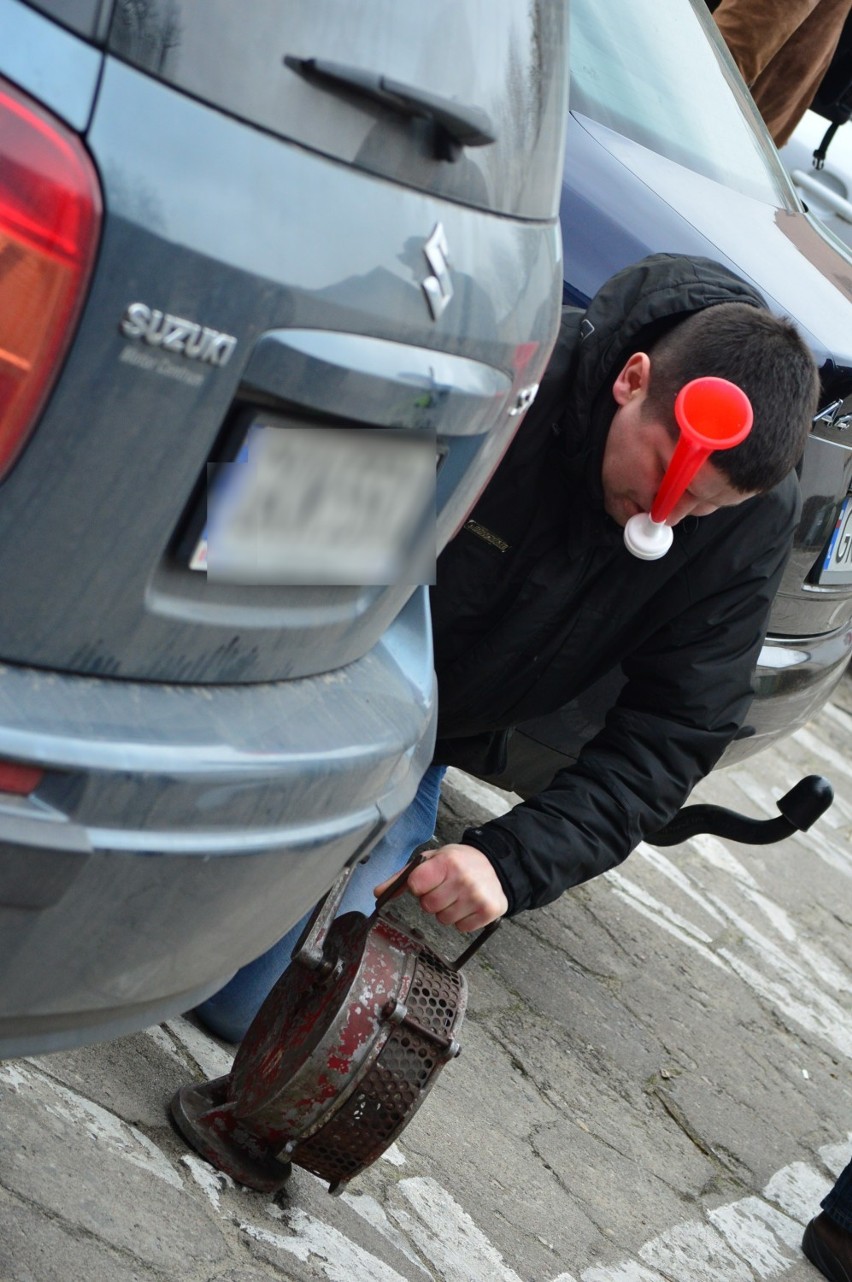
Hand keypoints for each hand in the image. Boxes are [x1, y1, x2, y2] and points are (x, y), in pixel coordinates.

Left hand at [374, 844, 507, 931]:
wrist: (495, 864)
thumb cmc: (458, 861)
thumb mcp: (431, 860)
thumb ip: (403, 877)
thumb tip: (377, 893)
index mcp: (447, 862)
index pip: (415, 885)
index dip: (418, 886)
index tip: (429, 880)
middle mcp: (463, 879)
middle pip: (428, 906)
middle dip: (432, 900)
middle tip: (445, 888)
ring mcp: (477, 897)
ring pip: (444, 919)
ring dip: (447, 910)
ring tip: (458, 895)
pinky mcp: (488, 912)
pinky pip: (462, 928)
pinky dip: (463, 919)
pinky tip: (469, 904)